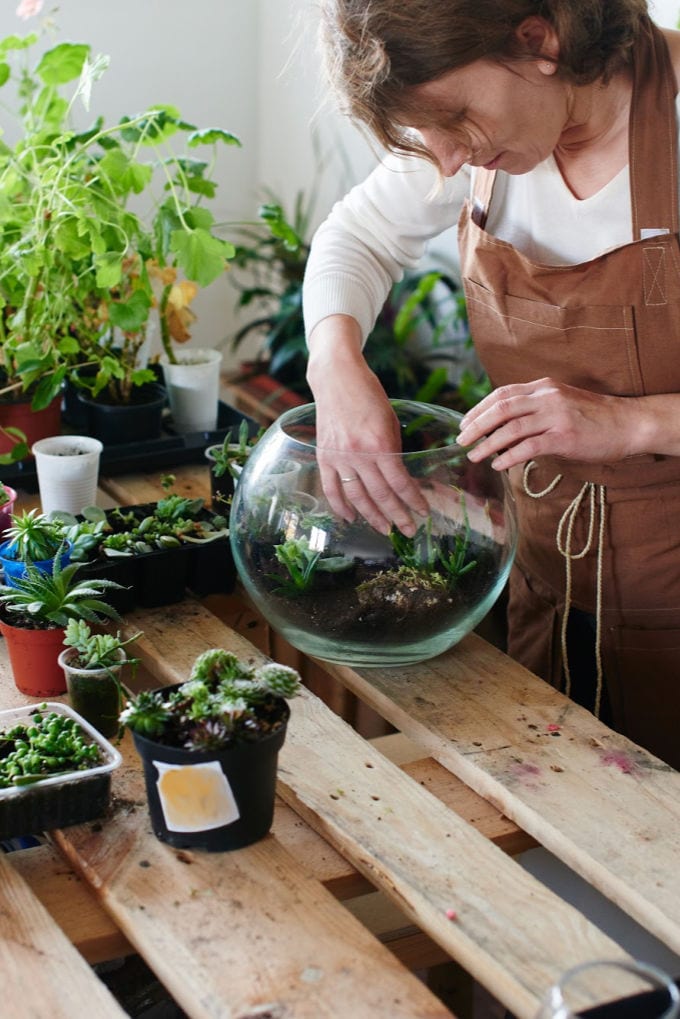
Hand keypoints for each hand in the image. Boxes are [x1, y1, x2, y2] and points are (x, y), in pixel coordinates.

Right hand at [307, 316, 429, 534]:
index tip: (424, 513)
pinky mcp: (324, 457)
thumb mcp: (390, 421)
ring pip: (358, 497)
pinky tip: (352, 518)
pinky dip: (341, 507)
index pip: (400, 482)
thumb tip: (401, 477)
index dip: (413, 501)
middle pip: (381, 495)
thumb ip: (394, 450)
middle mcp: (358, 454)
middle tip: (410, 531)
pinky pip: (332, 489)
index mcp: (380, 443)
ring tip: (386, 530)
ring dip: (373, 517)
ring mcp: (339, 457)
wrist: (336, 378)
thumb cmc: (369, 395)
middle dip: (398, 516)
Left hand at [456, 377, 634, 470]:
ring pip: (511, 427)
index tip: (464, 423)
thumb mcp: (561, 402)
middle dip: (476, 425)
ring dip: (488, 443)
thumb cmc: (594, 417)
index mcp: (543, 386)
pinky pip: (529, 447)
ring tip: (474, 456)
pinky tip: (499, 465)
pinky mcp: (564, 437)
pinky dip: (509, 456)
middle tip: (460, 440)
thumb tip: (504, 424)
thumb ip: (535, 407)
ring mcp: (556, 416)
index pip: (502, 394)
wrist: (629, 423)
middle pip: (500, 408)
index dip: (479, 409)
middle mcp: (547, 397)